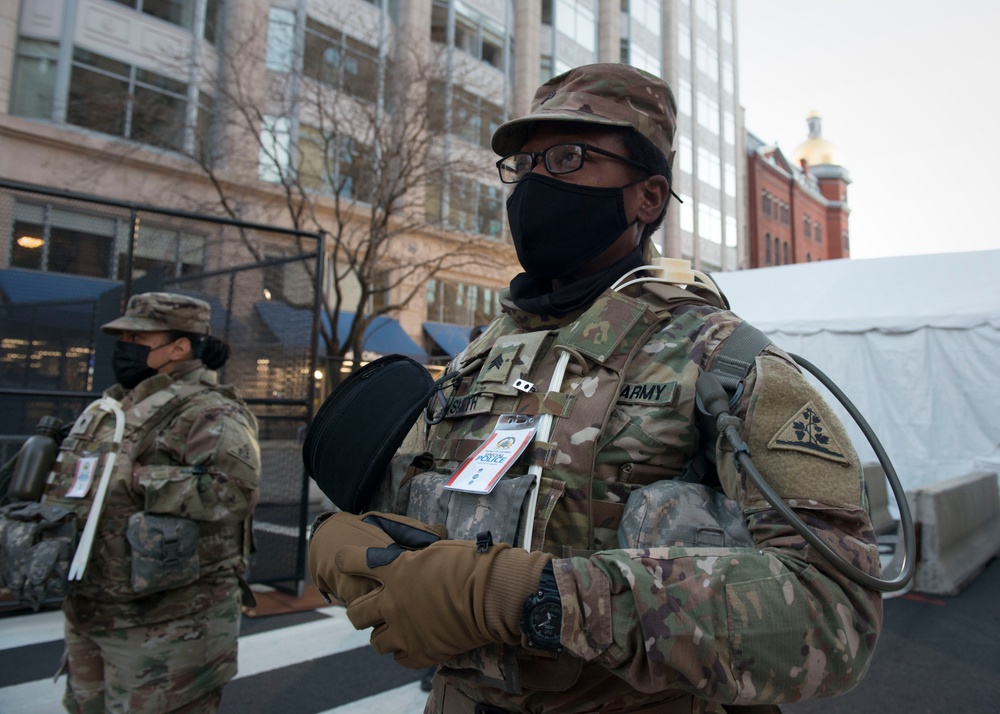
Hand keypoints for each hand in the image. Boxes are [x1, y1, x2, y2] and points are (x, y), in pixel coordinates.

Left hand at [308, 511, 551, 667]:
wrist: (490, 594)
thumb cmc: (470, 564)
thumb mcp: (436, 550)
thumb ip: (415, 560)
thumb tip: (412, 561)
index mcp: (394, 571)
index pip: (353, 562)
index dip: (346, 560)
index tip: (343, 560)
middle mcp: (391, 603)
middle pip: (356, 613)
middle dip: (360, 611)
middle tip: (371, 609)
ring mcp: (403, 631)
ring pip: (375, 642)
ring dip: (383, 634)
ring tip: (396, 629)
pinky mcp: (420, 652)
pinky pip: (400, 659)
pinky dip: (405, 652)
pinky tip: (414, 643)